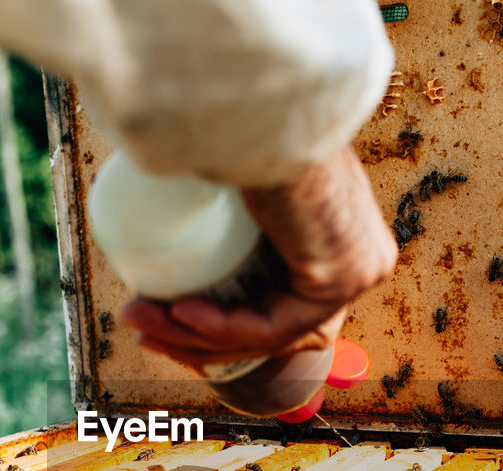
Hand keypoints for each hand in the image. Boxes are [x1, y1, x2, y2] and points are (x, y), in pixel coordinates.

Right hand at [121, 146, 396, 366]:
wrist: (263, 101)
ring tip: (139, 317)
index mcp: (347, 235)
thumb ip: (227, 215)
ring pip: (265, 332)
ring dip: (191, 335)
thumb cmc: (242, 122)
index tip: (158, 311)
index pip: (278, 305)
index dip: (214, 322)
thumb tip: (169, 228)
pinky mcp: (337, 278)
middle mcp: (363, 258)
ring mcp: (357, 271)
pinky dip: (216, 327)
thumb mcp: (240, 178)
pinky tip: (178, 312)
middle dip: (195, 336)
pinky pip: (268, 326)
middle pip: (270, 325)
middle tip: (140, 322)